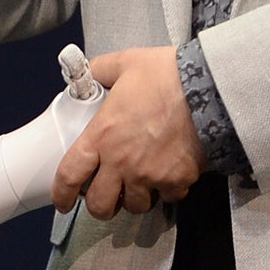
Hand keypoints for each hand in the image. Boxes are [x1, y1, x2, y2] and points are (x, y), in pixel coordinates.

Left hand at [50, 46, 206, 218]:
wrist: (209, 88)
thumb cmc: (164, 75)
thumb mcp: (124, 63)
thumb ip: (100, 70)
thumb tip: (88, 73)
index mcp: (102, 135)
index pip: (70, 174)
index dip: (61, 193)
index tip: (62, 202)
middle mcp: (121, 162)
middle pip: (100, 205)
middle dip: (100, 205)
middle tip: (105, 196)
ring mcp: (150, 175)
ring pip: (135, 206)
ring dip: (134, 198)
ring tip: (139, 183)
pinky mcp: (177, 181)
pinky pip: (167, 197)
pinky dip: (166, 191)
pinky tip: (168, 174)